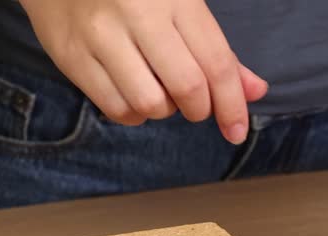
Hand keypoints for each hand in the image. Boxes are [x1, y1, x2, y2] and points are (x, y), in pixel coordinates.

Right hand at [19, 0, 268, 142]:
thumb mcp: (180, 5)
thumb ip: (217, 50)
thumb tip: (255, 91)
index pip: (216, 63)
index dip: (232, 104)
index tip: (236, 130)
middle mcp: (137, 13)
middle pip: (186, 87)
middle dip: (200, 109)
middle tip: (196, 105)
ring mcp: (100, 34)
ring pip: (149, 103)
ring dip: (164, 111)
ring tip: (159, 90)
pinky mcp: (71, 55)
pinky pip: (115, 108)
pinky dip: (133, 114)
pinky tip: (133, 94)